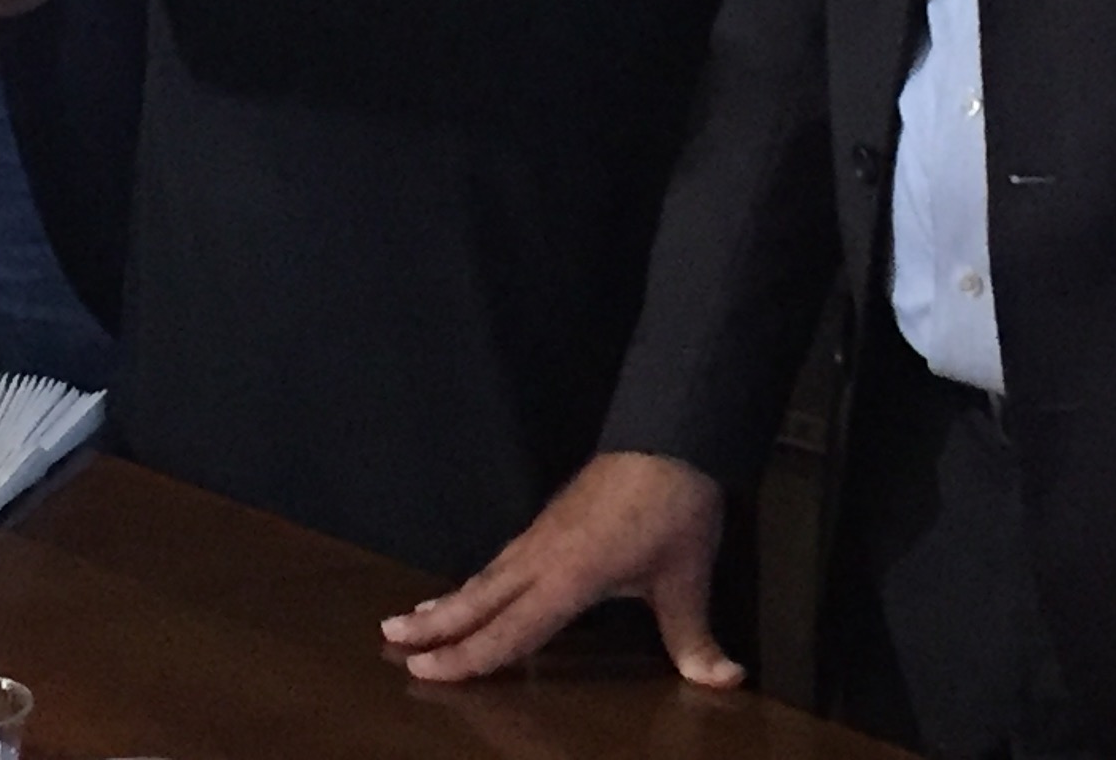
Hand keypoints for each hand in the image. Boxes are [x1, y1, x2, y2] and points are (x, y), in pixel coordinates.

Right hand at [379, 452, 737, 686]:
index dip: (469, 656)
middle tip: (388, 641)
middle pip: (480, 598)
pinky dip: (475, 580)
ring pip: (485, 576)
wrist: (671, 432)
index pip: (511, 629)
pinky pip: (500, 560)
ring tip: (409, 621)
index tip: (425, 673)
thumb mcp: (687, 576)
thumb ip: (695, 636)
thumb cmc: (676, 508)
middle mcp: (544, 557)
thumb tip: (727, 682)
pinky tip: (471, 587)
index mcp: (569, 577)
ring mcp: (543, 535)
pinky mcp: (550, 521)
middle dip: (436, 625)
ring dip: (448, 601)